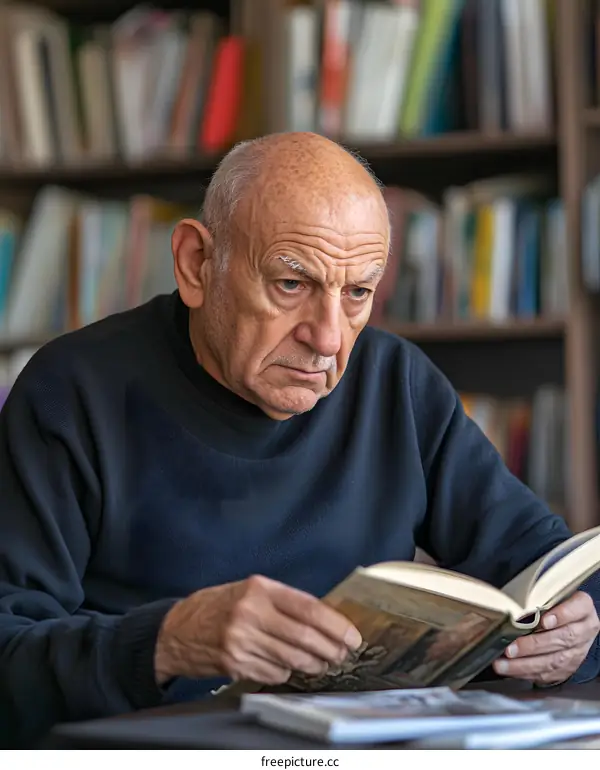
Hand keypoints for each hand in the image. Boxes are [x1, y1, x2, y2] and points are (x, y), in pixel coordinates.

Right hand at [154, 575, 361, 685]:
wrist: (176, 629)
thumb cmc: (218, 606)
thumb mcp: (248, 590)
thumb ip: (282, 601)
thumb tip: (324, 619)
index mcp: (258, 588)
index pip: (308, 607)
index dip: (334, 624)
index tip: (351, 635)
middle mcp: (250, 613)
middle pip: (304, 637)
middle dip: (331, 649)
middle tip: (343, 654)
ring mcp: (241, 641)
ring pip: (293, 659)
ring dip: (314, 664)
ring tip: (323, 663)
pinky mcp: (235, 664)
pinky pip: (274, 673)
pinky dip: (287, 673)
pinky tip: (289, 667)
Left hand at [493, 591, 599, 685]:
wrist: (569, 624)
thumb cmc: (553, 604)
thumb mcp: (550, 594)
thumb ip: (538, 597)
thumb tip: (512, 603)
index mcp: (583, 607)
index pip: (578, 608)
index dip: (562, 615)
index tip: (544, 621)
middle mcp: (584, 630)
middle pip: (563, 638)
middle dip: (534, 645)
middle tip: (510, 649)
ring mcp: (578, 651)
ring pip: (554, 661)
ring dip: (526, 664)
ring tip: (504, 664)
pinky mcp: (568, 668)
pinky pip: (549, 674)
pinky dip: (527, 673)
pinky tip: (511, 670)